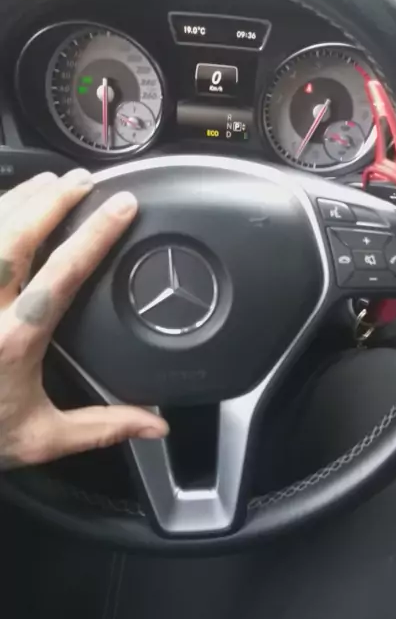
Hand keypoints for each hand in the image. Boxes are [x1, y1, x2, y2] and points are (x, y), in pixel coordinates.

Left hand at [0, 169, 168, 470]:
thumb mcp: (42, 438)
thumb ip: (101, 426)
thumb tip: (156, 426)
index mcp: (14, 340)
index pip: (63, 272)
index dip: (96, 233)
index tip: (122, 206)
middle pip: (17, 235)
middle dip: (54, 200)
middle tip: (83, 181)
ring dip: (20, 199)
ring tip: (49, 182)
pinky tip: (5, 207)